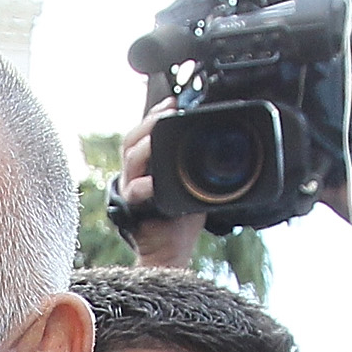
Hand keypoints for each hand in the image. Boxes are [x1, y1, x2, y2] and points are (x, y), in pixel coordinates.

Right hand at [113, 108, 201, 270]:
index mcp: (146, 166)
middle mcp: (133, 175)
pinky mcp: (133, 208)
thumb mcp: (193, 183)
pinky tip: (154, 181)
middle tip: (168, 111)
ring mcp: (130, 191)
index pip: (143, 133)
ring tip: (159, 133)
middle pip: (132, 141)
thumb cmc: (181, 220)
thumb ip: (195, 164)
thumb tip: (221, 145)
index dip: (153, 114)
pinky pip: (136, 192)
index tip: (172, 101)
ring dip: (145, 145)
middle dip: (148, 123)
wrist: (170, 250)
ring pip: (130, 161)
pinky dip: (145, 186)